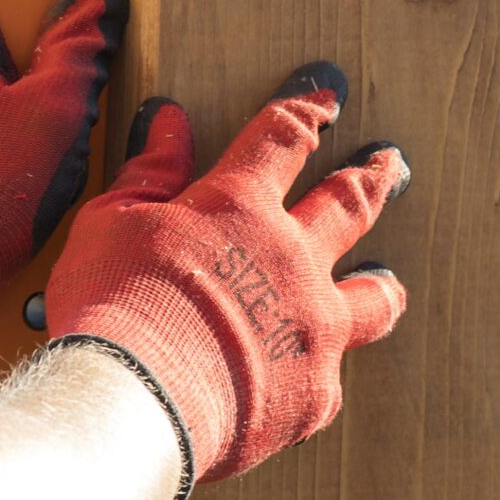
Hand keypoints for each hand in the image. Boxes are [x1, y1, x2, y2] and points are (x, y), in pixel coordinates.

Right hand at [43, 62, 408, 499]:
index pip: (282, 140)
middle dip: (370, 178)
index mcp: (239, 208)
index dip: (306, 113)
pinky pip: (330, 375)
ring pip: (371, 298)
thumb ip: (149, 174)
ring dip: (379, 282)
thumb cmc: (110, 306)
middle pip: (347, 205)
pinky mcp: (314, 395)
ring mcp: (313, 329)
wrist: (133, 403)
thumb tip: (169, 123)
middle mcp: (292, 260)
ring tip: (385, 280)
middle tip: (389, 163)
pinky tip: (307, 375)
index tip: (326, 97)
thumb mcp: (111, 223)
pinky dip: (316, 368)